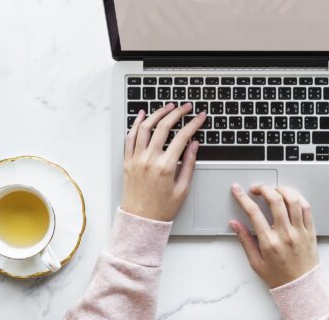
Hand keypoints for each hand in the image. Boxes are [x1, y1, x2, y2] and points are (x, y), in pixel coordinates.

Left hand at [122, 103, 205, 220]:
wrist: (140, 221)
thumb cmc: (162, 208)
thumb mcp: (183, 188)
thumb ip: (189, 163)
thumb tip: (194, 144)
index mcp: (166, 167)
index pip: (182, 137)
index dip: (194, 123)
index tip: (200, 116)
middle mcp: (149, 160)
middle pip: (164, 126)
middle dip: (177, 112)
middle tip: (186, 107)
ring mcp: (136, 159)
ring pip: (145, 127)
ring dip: (157, 113)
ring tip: (168, 107)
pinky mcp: (127, 161)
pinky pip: (130, 137)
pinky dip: (136, 124)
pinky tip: (142, 115)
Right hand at [229, 184, 318, 287]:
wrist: (302, 287)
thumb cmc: (279, 277)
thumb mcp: (256, 262)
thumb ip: (245, 240)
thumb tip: (235, 224)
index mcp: (269, 243)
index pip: (254, 213)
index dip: (243, 198)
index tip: (237, 190)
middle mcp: (285, 234)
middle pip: (275, 201)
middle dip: (263, 188)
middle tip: (257, 188)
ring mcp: (300, 231)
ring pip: (293, 200)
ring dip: (282, 189)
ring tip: (274, 190)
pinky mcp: (310, 230)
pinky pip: (306, 207)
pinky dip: (297, 197)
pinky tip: (290, 196)